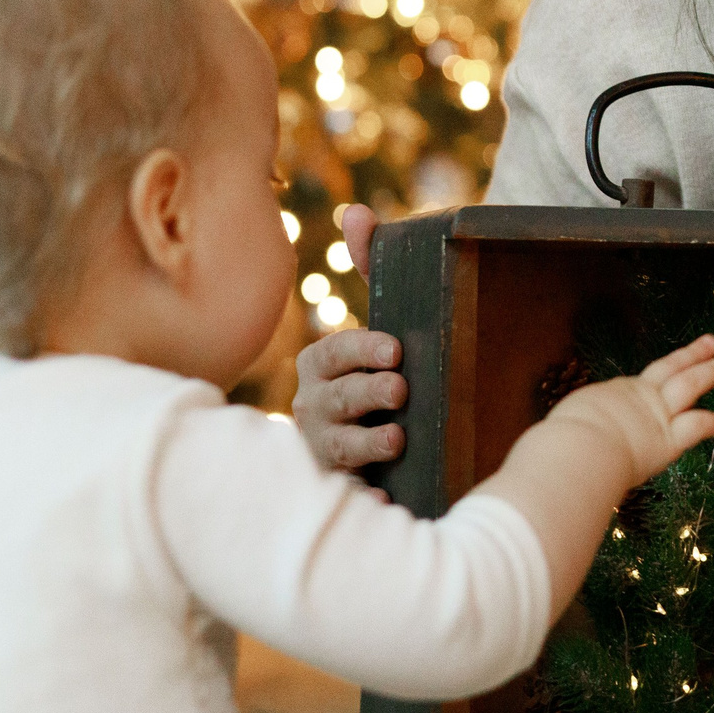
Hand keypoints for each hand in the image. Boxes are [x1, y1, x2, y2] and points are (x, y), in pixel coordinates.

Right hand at [291, 205, 399, 472]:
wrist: (389, 449)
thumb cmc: (377, 376)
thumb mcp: (378, 327)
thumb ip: (371, 269)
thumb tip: (356, 211)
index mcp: (322, 369)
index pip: (331, 354)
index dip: (360, 350)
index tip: (395, 350)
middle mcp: (314, 410)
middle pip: (334, 400)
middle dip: (364, 393)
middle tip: (400, 390)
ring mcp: (322, 454)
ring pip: (336, 448)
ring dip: (366, 443)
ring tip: (397, 440)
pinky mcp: (340, 492)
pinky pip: (348, 497)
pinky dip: (364, 498)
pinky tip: (383, 501)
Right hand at [545, 335, 713, 490]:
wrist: (577, 451)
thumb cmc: (561, 444)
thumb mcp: (563, 429)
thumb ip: (567, 436)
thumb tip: (548, 453)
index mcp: (610, 395)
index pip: (636, 387)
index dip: (652, 381)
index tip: (663, 375)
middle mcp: (637, 397)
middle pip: (670, 368)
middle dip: (692, 355)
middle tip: (712, 343)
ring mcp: (656, 413)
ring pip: (691, 384)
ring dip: (712, 371)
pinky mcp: (670, 436)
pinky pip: (697, 425)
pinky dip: (711, 422)